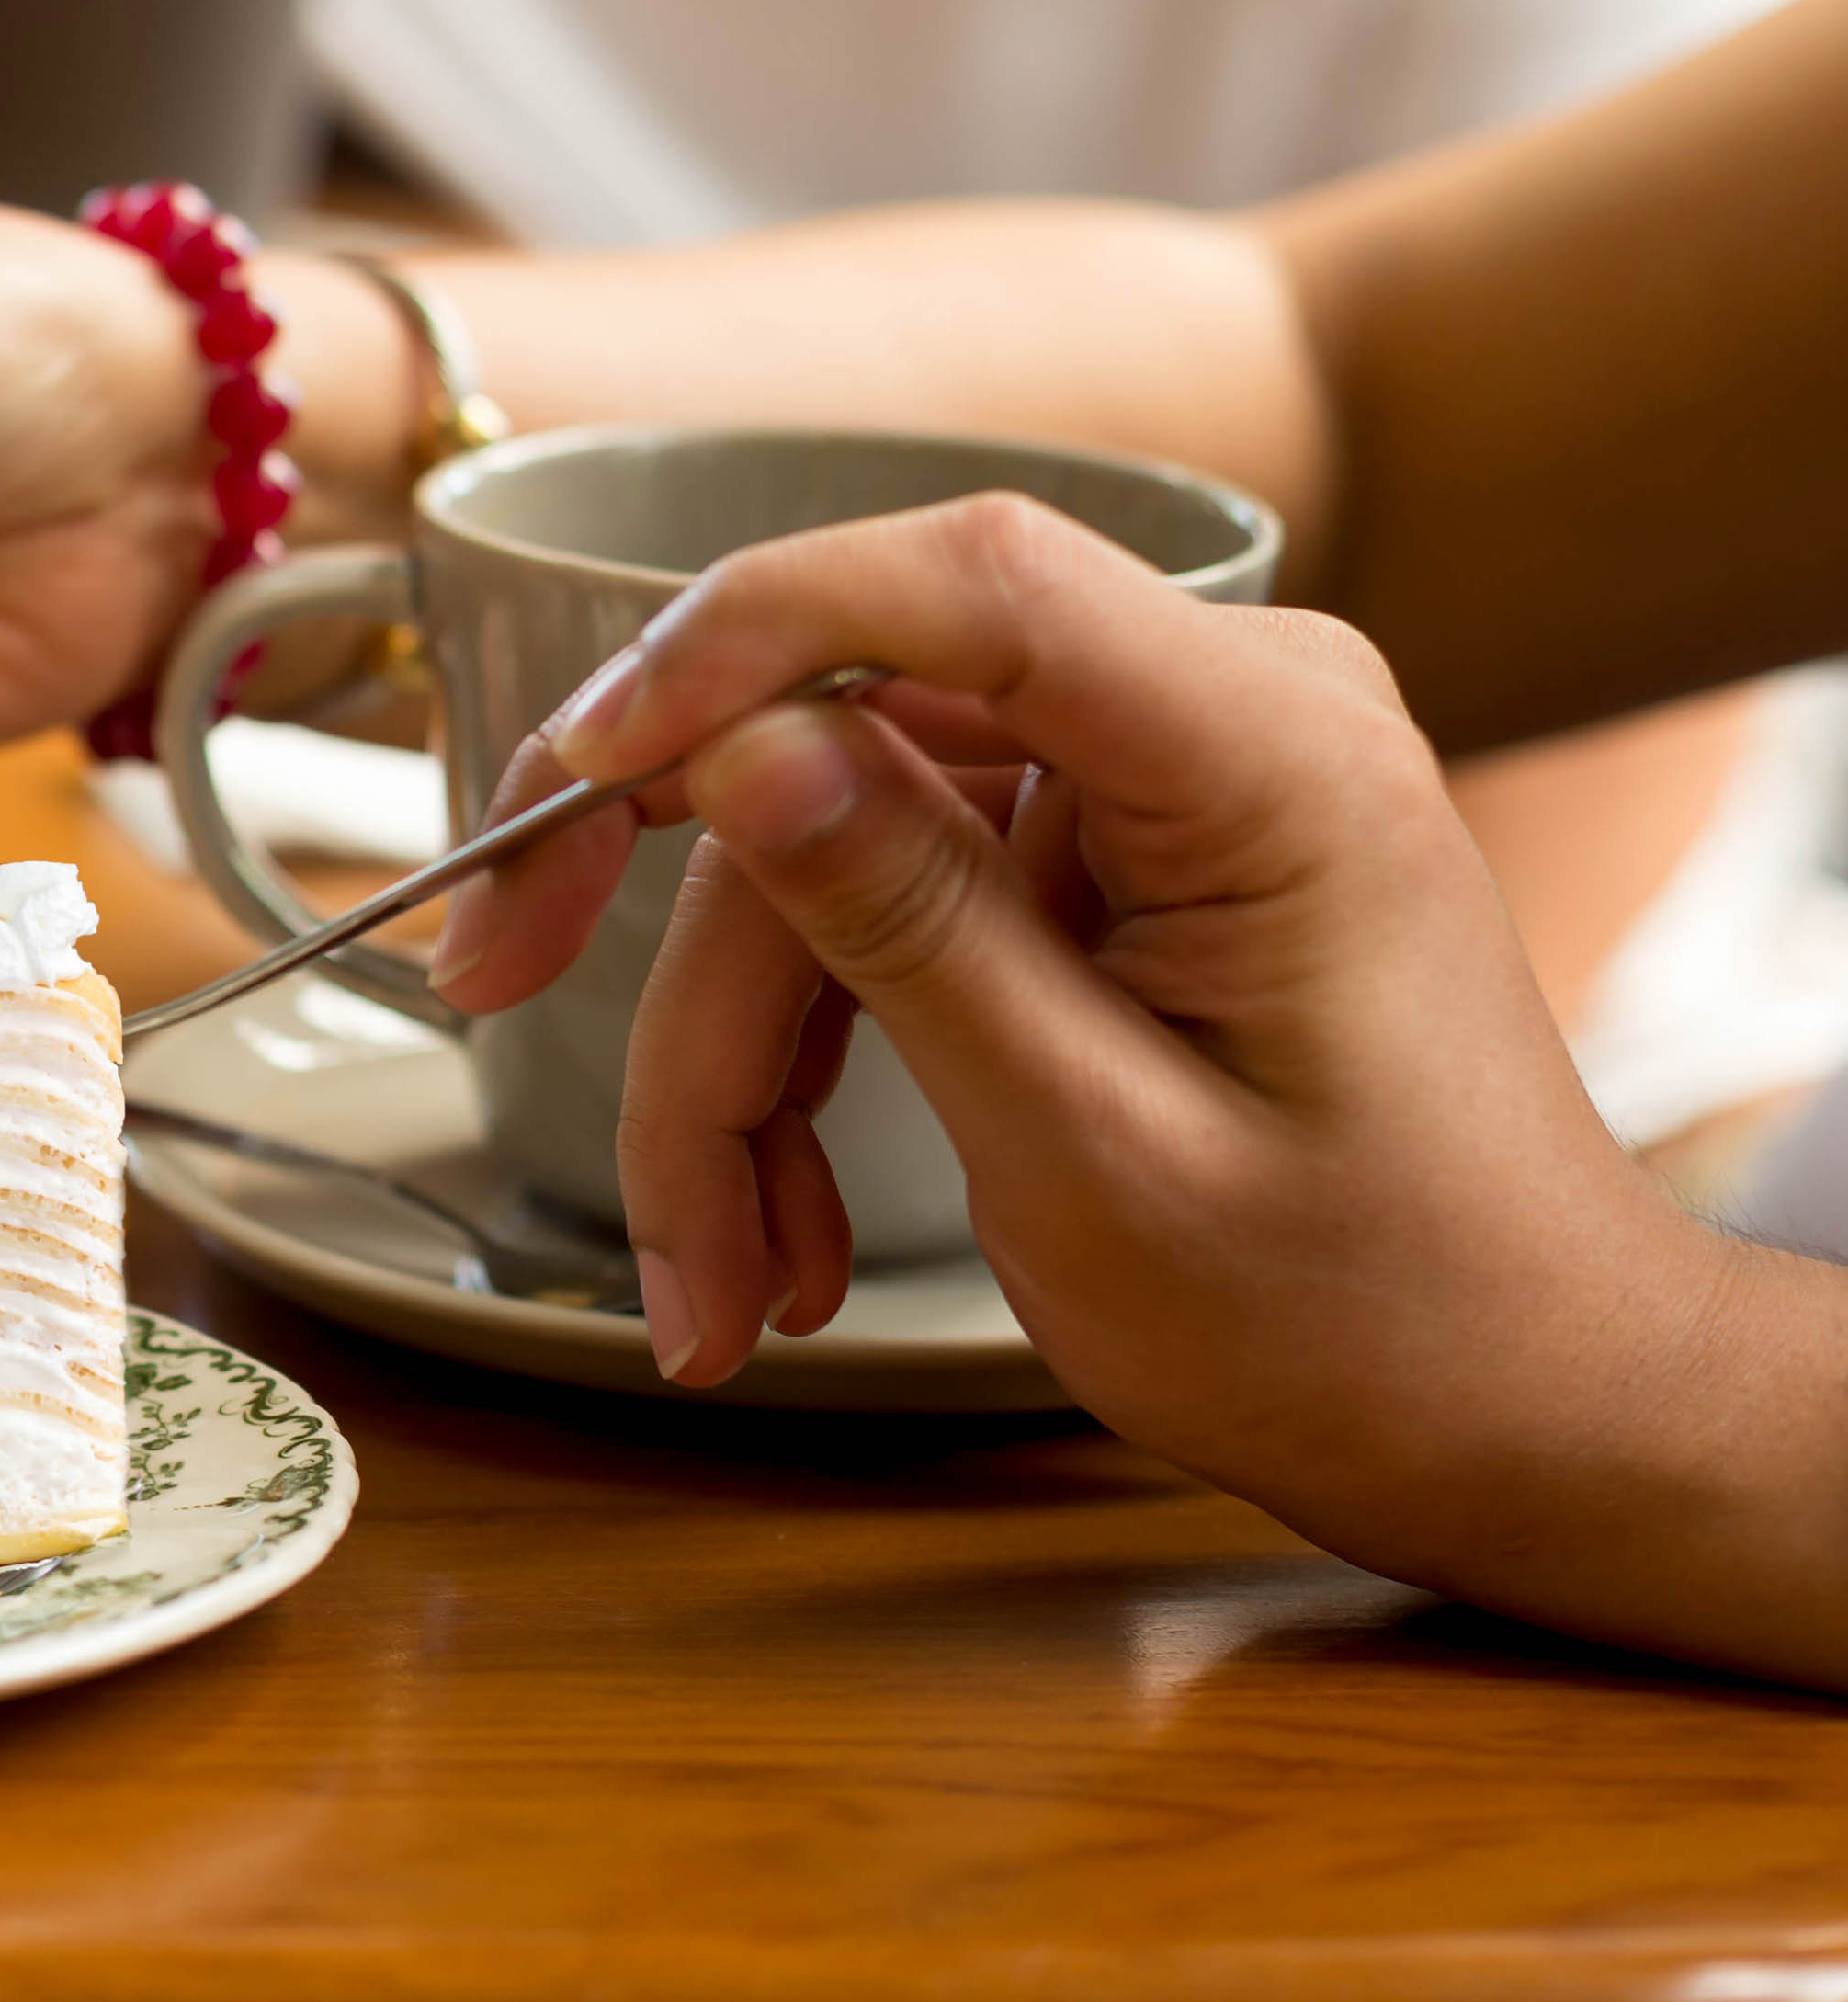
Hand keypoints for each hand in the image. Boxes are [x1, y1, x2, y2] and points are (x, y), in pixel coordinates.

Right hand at [427, 492, 1847, 1683]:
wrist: (1525, 1421)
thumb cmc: (1369, 1326)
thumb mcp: (1104, 1157)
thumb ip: (920, 935)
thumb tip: (738, 752)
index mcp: (1263, 753)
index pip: (967, 580)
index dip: (738, 638)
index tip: (574, 769)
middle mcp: (1209, 717)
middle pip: (840, 742)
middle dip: (667, 932)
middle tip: (476, 1000)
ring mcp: (1151, 785)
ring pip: (822, 854)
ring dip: (726, 1072)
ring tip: (712, 1294)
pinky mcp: (1102, 860)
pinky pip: (884, 914)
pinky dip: (803, 1074)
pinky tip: (780, 1248)